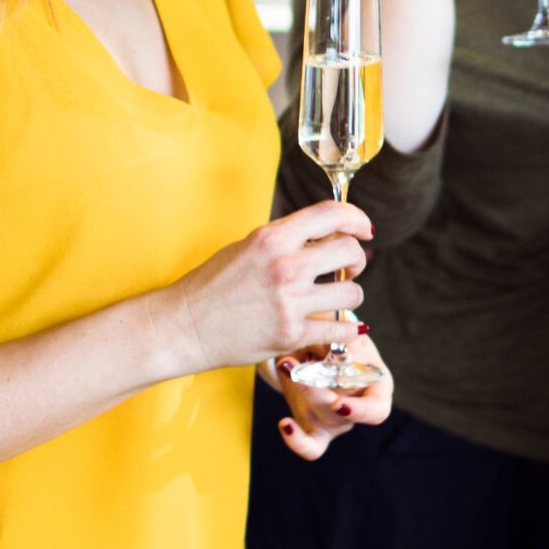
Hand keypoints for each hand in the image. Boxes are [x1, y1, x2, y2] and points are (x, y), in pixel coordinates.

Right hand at [158, 200, 370, 375]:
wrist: (183, 326)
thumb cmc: (212, 286)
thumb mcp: (247, 247)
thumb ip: (286, 240)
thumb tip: (324, 236)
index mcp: (272, 238)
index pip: (331, 214)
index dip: (357, 218)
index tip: (365, 229)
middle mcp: (285, 266)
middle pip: (350, 252)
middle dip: (356, 260)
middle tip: (348, 269)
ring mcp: (290, 302)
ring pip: (352, 293)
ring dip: (349, 296)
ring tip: (334, 299)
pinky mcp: (291, 335)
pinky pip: (341, 329)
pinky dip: (347, 329)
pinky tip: (342, 327)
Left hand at [267, 332, 393, 457]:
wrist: (313, 344)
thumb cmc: (335, 337)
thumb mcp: (342, 329)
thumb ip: (341, 338)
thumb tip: (338, 349)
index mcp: (377, 385)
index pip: (376, 410)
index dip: (359, 411)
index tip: (338, 404)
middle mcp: (359, 409)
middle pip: (340, 415)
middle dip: (314, 392)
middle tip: (292, 365)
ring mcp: (336, 422)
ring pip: (320, 420)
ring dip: (298, 392)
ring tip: (285, 363)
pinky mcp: (315, 430)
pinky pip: (309, 447)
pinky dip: (296, 440)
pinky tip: (284, 423)